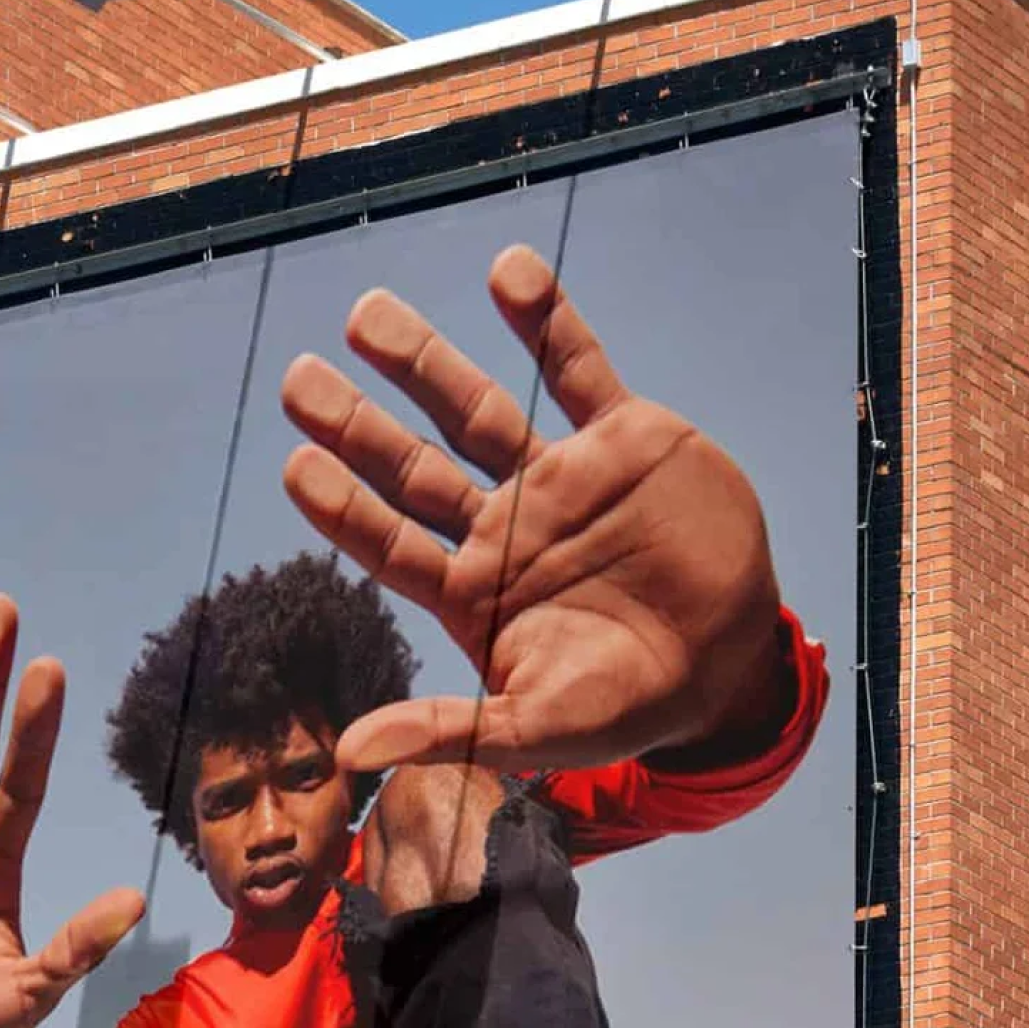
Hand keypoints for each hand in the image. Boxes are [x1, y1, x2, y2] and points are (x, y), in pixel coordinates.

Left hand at [279, 245, 791, 774]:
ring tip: (365, 316)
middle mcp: (503, 525)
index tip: (296, 463)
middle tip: (296, 380)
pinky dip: (545, 321)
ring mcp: (559, 478)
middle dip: (356, 423)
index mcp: (473, 590)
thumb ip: (448, 732)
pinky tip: (509, 270)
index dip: (342, 505)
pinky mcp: (624, 440)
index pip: (388, 541)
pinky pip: (578, 368)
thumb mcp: (539, 730)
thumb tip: (349, 757)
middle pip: (411, 466)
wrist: (733, 665)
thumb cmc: (628, 706)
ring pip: (475, 410)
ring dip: (421, 362)